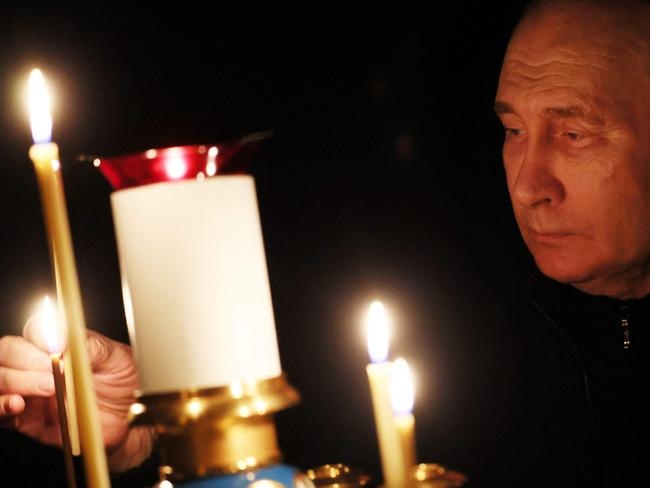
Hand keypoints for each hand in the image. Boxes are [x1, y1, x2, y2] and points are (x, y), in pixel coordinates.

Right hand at [0, 315, 153, 471]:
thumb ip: (91, 347)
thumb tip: (62, 338)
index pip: (35, 329)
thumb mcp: (117, 358)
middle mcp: (39, 365)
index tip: (55, 346)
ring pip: (0, 379)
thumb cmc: (125, 383)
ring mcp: (30, 391)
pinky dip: (1, 406)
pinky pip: (1, 412)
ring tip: (47, 388)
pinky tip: (18, 405)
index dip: (39, 334)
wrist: (132, 420)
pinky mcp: (27, 420)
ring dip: (13, 381)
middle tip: (52, 371)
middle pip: (8, 352)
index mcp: (60, 344)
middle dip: (25, 359)